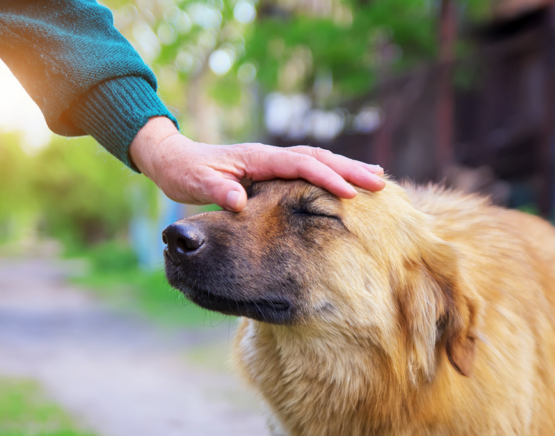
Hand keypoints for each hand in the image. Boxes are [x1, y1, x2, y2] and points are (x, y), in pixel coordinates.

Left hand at [130, 117, 385, 211]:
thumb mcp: (195, 184)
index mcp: (257, 159)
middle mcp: (269, 156)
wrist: (174, 159)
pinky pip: (307, 169)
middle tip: (380, 182)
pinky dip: (330, 173)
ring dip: (345, 168)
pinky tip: (344, 183)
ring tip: (376, 178)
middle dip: (349, 169)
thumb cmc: (184, 173)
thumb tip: (238, 201)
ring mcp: (271, 161)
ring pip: (317, 160)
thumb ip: (217, 191)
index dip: (326, 177)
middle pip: (318, 157)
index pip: (300, 165)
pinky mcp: (271, 170)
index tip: (351, 192)